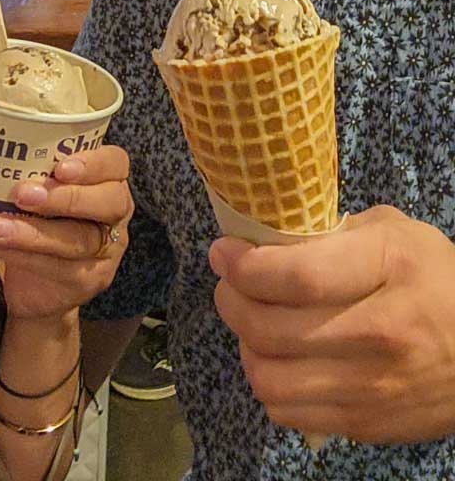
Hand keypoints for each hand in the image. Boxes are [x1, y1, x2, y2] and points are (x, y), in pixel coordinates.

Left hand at [0, 146, 132, 320]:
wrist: (34, 281)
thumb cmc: (37, 218)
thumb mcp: (39, 188)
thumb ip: (33, 172)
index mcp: (108, 181)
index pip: (115, 164)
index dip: (93, 163)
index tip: (59, 166)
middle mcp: (113, 215)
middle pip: (108, 202)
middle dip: (65, 197)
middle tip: (22, 194)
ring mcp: (105, 252)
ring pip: (79, 239)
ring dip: (33, 232)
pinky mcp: (88, 280)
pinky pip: (60, 268)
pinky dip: (24, 255)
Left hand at [210, 205, 454, 442]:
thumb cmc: (436, 278)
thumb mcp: (396, 233)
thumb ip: (334, 232)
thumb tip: (266, 239)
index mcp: (391, 270)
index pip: (296, 276)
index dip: (244, 266)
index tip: (222, 252)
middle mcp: (382, 334)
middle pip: (270, 328)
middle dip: (231, 301)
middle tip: (229, 284)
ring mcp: (374, 388)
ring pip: (269, 378)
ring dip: (245, 345)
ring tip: (251, 321)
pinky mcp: (367, 424)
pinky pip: (288, 411)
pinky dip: (269, 382)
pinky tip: (279, 357)